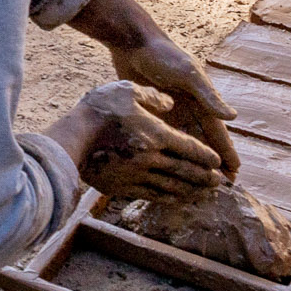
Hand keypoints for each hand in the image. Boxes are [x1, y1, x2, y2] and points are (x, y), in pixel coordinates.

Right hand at [45, 81, 224, 203]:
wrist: (71, 139)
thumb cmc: (98, 111)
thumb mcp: (127, 91)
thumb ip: (152, 97)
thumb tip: (170, 104)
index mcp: (156, 135)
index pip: (189, 147)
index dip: (206, 156)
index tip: (218, 162)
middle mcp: (151, 158)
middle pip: (185, 171)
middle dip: (204, 178)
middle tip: (219, 184)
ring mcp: (137, 175)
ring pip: (171, 187)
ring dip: (190, 192)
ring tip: (203, 195)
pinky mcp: (124, 186)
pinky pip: (152, 195)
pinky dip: (168, 198)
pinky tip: (176, 199)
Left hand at [107, 34, 239, 175]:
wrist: (132, 42)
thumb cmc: (162, 55)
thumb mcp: (187, 74)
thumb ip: (208, 95)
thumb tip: (234, 117)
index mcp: (201, 102)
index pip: (217, 134)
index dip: (226, 154)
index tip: (235, 174)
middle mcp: (188, 110)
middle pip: (202, 143)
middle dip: (210, 164)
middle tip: (217, 188)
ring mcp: (169, 113)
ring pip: (183, 144)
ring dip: (189, 162)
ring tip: (193, 184)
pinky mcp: (150, 112)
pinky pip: (161, 138)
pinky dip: (166, 152)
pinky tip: (165, 168)